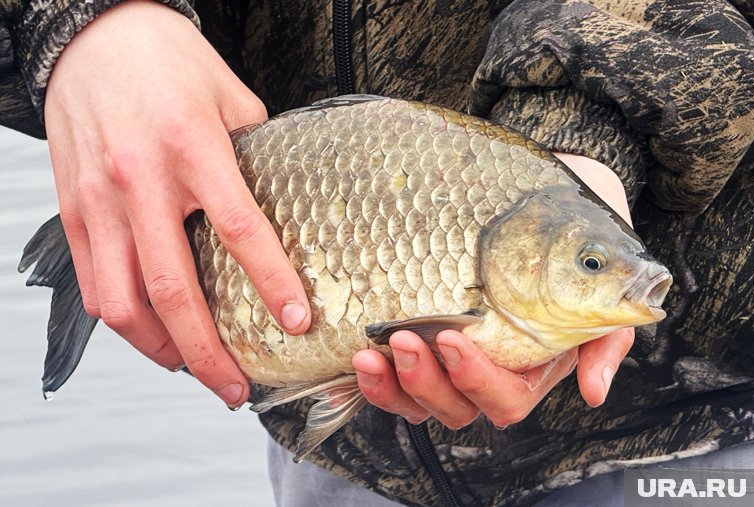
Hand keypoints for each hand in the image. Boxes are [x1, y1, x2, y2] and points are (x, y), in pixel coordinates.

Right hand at [44, 0, 310, 407]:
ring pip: (123, 302)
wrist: (92, 36)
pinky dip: (124, 320)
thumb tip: (284, 202)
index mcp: (191, 147)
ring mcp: (99, 200)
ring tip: (193, 369)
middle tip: (237, 386)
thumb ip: (258, 152)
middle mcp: (141, 181)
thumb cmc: (165, 60)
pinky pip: (93, 282)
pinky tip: (152, 333)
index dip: (272, 282)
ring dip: (160, 349)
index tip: (297, 320)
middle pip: (176, 290)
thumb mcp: (229, 94)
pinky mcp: (72, 210)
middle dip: (209, 353)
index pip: (240, 230)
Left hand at [352, 154, 634, 427]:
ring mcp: (452, 360)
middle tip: (402, 339)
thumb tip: (593, 391)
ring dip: (392, 385)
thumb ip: (604, 338)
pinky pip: (394, 378)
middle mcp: (490, 370)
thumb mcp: (600, 283)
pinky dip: (373, 379)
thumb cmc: (577, 240)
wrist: (550, 201)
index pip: (505, 397)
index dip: (476, 379)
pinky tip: (357, 356)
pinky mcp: (423, 340)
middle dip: (425, 381)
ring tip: (368, 352)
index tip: (452, 337)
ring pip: (419, 400)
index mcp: (532, 365)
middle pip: (455, 406)